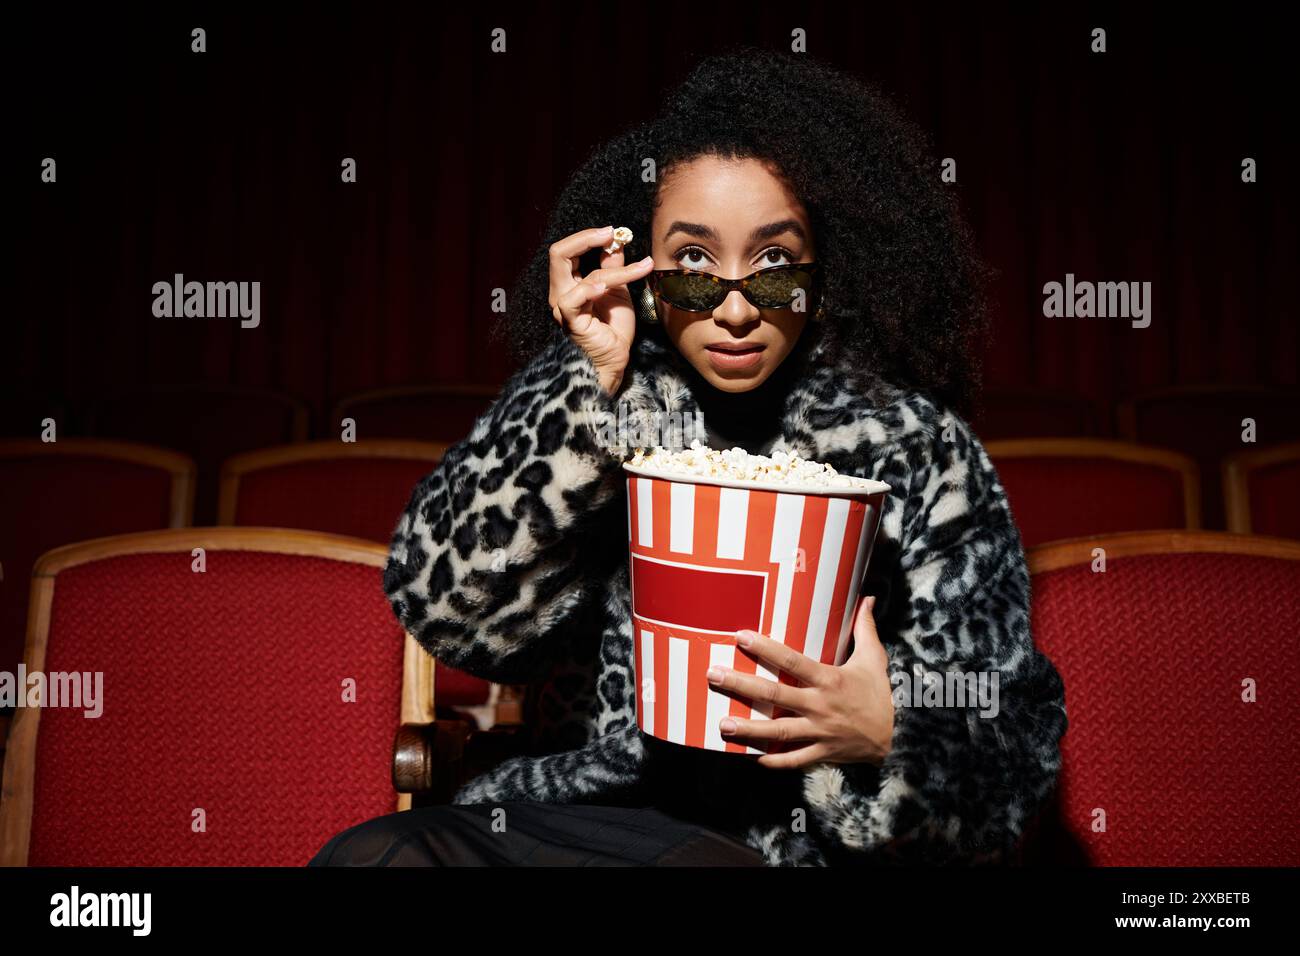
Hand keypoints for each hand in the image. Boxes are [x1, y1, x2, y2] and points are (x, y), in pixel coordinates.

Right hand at [548, 225, 654, 395]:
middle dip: (586, 238)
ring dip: (614, 269)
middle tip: (610, 234)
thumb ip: (613, 266)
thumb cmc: (613, 330)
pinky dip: (591, 289)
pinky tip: (606, 287)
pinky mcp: (570, 321)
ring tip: (641, 269)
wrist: (614, 361)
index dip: (587, 236)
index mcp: (570, 283)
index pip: (566, 251)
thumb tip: (616, 241)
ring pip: (580, 273)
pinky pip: (574, 299)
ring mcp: (563, 307)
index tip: (613, 232)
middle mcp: (561, 292)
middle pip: (558, 253)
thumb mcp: (617, 290)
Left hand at [705, 595, 894, 769]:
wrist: (899, 736)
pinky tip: (751, 758)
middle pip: (775, 694)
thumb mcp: (874, 658)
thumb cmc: (879, 693)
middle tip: (713, 676)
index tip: (740, 636)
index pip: (792, 661)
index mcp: (830, 680)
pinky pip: (794, 760)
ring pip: (778, 732)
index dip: (766, 648)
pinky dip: (774, 761)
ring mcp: (819, 732)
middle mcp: (820, 706)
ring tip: (723, 724)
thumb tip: (869, 597)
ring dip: (749, 729)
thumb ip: (865, 628)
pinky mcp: (822, 753)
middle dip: (742, 686)